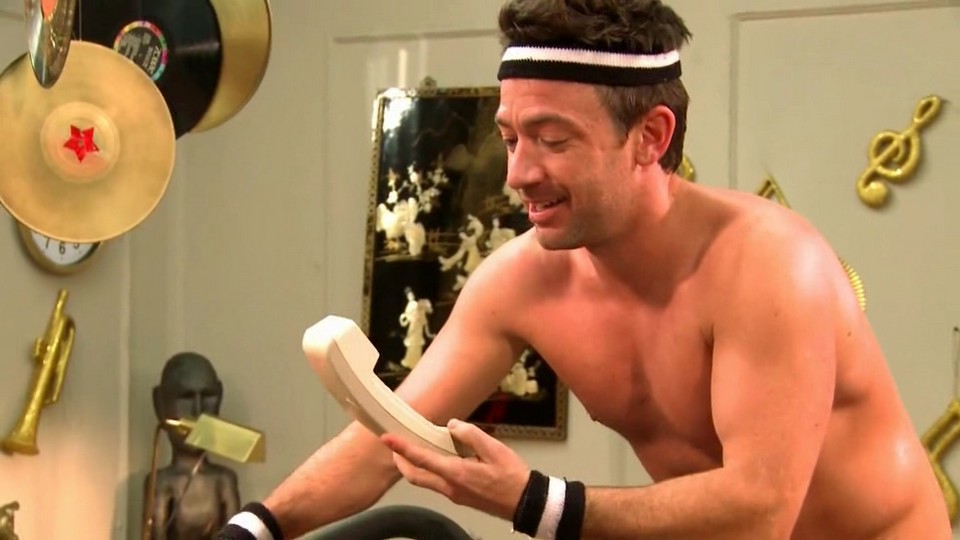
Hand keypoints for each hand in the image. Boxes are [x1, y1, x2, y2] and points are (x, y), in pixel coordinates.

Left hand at [381, 419, 529, 520]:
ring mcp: (454, 495)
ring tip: (414, 449)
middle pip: (415, 476)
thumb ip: (470, 434)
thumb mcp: (494, 449)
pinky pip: (437, 483)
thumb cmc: (512, 476)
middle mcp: (450, 487)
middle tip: (394, 446)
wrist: (525, 503)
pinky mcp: (460, 497)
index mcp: (456, 474)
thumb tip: (452, 426)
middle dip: (401, 461)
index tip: (387, 438)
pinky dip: (429, 470)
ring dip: (414, 467)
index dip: (402, 448)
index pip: (421, 459)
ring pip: (425, 481)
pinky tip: (437, 459)